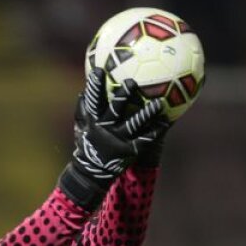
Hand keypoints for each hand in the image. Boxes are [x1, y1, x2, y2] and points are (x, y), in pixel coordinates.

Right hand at [58, 67, 169, 207]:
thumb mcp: (81, 128)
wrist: (91, 174)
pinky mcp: (129, 151)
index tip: (99, 71)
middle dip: (123, 95)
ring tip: (158, 104)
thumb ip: (83, 110)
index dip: (95, 86)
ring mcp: (119, 140)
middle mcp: (106, 129)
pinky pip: (144, 139)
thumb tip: (83, 90)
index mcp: (94, 121)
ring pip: (134, 124)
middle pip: (116, 110)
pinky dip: (155, 131)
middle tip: (132, 82)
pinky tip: (165, 123)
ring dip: (146, 113)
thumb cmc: (86, 146)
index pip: (93, 101)